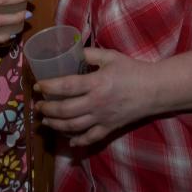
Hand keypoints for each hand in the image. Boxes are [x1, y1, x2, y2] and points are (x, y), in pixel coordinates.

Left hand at [35, 48, 154, 146]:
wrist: (155, 89)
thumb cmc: (132, 70)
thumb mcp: (110, 56)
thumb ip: (89, 54)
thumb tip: (71, 50)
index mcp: (95, 83)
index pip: (65, 87)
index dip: (48, 87)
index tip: (37, 87)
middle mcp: (96, 103)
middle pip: (65, 110)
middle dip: (47, 109)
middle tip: (38, 107)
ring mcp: (102, 118)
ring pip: (73, 126)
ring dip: (56, 125)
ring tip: (46, 121)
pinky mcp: (110, 128)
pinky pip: (91, 138)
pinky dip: (78, 141)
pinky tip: (69, 141)